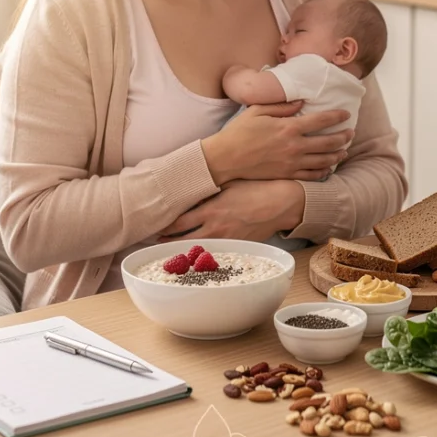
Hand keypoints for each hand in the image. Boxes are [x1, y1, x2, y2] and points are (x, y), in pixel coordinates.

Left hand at [160, 180, 304, 241]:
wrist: (282, 204)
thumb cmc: (256, 188)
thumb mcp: (229, 184)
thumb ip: (208, 189)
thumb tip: (190, 188)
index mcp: (210, 210)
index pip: (178, 222)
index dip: (163, 226)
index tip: (155, 225)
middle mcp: (215, 228)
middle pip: (183, 241)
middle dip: (167, 241)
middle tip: (156, 240)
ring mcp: (226, 240)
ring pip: (198, 250)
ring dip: (183, 250)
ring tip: (171, 249)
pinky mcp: (238, 247)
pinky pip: (216, 252)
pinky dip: (204, 252)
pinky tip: (198, 252)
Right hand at [201, 102, 352, 184]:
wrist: (225, 159)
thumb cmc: (239, 132)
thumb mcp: (257, 111)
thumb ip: (281, 106)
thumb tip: (301, 102)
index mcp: (288, 127)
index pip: (321, 120)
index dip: (337, 116)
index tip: (346, 114)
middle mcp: (294, 146)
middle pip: (328, 142)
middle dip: (343, 136)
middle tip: (351, 132)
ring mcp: (292, 163)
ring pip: (324, 160)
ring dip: (338, 154)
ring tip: (345, 150)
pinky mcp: (287, 175)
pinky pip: (312, 175)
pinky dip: (324, 172)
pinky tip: (329, 168)